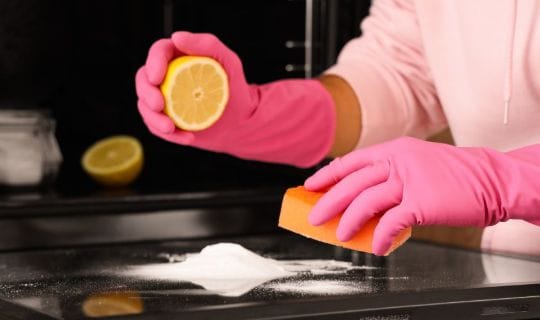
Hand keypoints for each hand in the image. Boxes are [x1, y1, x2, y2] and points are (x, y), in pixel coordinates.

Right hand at [135, 31, 254, 149]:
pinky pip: (156, 128)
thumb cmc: (235, 87)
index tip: (157, 78)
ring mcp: (164, 99)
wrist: (241, 120)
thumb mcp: (228, 62)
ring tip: (172, 128)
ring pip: (144, 106)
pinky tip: (187, 138)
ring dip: (153, 119)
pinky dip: (169, 135)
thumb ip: (207, 44)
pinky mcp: (166, 120)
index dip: (153, 63)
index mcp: (178, 57)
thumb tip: (176, 37)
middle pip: (143, 79)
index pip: (158, 52)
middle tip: (159, 106)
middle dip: (146, 93)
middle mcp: (166, 76)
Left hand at [305, 137, 539, 254]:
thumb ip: (389, 177)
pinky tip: (375, 246)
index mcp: (394, 149)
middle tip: (314, 217)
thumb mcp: (416, 164)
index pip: (351, 162)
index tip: (310, 186)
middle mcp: (398, 161)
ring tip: (340, 235)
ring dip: (349, 221)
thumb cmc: (454, 175)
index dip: (327, 175)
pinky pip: (392, 222)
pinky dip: (380, 236)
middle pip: (352, 182)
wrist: (492, 179)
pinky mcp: (423, 202)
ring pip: (366, 201)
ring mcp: (410, 180)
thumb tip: (360, 200)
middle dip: (328, 201)